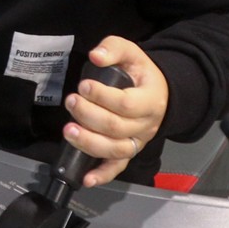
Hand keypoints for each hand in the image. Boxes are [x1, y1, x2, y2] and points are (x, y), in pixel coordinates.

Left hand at [63, 37, 168, 186]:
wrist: (160, 93)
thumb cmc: (141, 73)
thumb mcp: (132, 52)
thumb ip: (114, 48)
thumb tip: (95, 55)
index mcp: (150, 100)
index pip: (126, 104)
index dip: (103, 97)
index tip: (83, 85)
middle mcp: (146, 126)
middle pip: (116, 128)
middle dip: (89, 116)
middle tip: (70, 101)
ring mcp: (137, 142)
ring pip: (115, 150)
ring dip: (89, 143)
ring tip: (68, 131)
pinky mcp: (128, 152)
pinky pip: (117, 167)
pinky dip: (102, 175)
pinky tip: (86, 179)